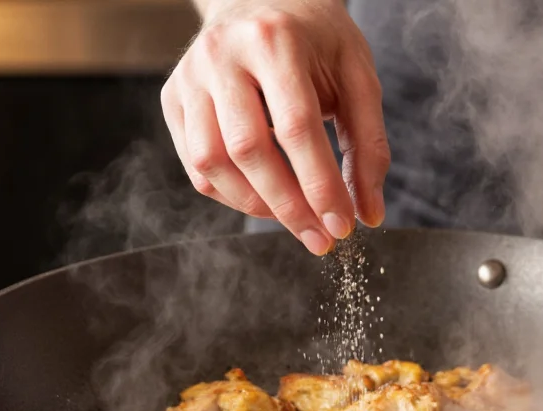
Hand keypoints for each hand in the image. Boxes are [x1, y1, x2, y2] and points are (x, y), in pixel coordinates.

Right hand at [161, 0, 389, 254]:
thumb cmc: (316, 40)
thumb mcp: (356, 76)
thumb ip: (368, 144)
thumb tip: (369, 213)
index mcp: (274, 40)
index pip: (296, 127)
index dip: (320, 184)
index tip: (342, 225)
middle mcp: (222, 55)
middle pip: (248, 149)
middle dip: (289, 206)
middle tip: (320, 239)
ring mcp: (189, 76)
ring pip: (211, 162)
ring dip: (257, 205)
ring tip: (295, 218)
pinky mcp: (172, 97)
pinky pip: (195, 164)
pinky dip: (231, 194)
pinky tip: (264, 198)